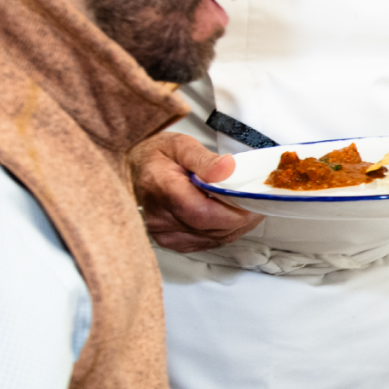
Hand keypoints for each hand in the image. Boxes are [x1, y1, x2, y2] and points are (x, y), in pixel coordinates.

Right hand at [131, 132, 262, 252]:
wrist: (130, 171)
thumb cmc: (155, 156)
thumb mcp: (179, 145)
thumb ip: (204, 159)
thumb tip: (228, 167)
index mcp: (161, 189)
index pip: (202, 212)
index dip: (233, 210)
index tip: (252, 199)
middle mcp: (159, 218)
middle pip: (211, 228)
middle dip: (241, 216)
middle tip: (257, 201)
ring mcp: (164, 233)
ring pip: (213, 238)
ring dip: (236, 225)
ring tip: (248, 206)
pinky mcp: (170, 242)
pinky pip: (207, 243)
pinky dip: (224, 231)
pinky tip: (230, 216)